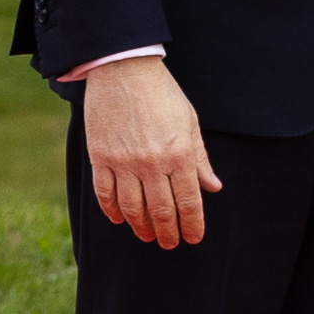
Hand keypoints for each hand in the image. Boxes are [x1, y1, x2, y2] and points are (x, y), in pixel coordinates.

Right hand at [81, 54, 220, 249]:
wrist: (123, 69)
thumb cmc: (161, 93)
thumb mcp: (189, 122)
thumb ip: (200, 158)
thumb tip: (212, 187)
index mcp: (179, 154)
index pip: (188, 202)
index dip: (192, 225)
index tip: (192, 238)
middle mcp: (152, 163)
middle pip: (161, 211)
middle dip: (167, 232)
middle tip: (168, 244)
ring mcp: (124, 161)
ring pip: (132, 208)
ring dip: (140, 226)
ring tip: (146, 235)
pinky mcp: (101, 156)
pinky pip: (105, 193)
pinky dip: (112, 210)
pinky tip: (119, 218)